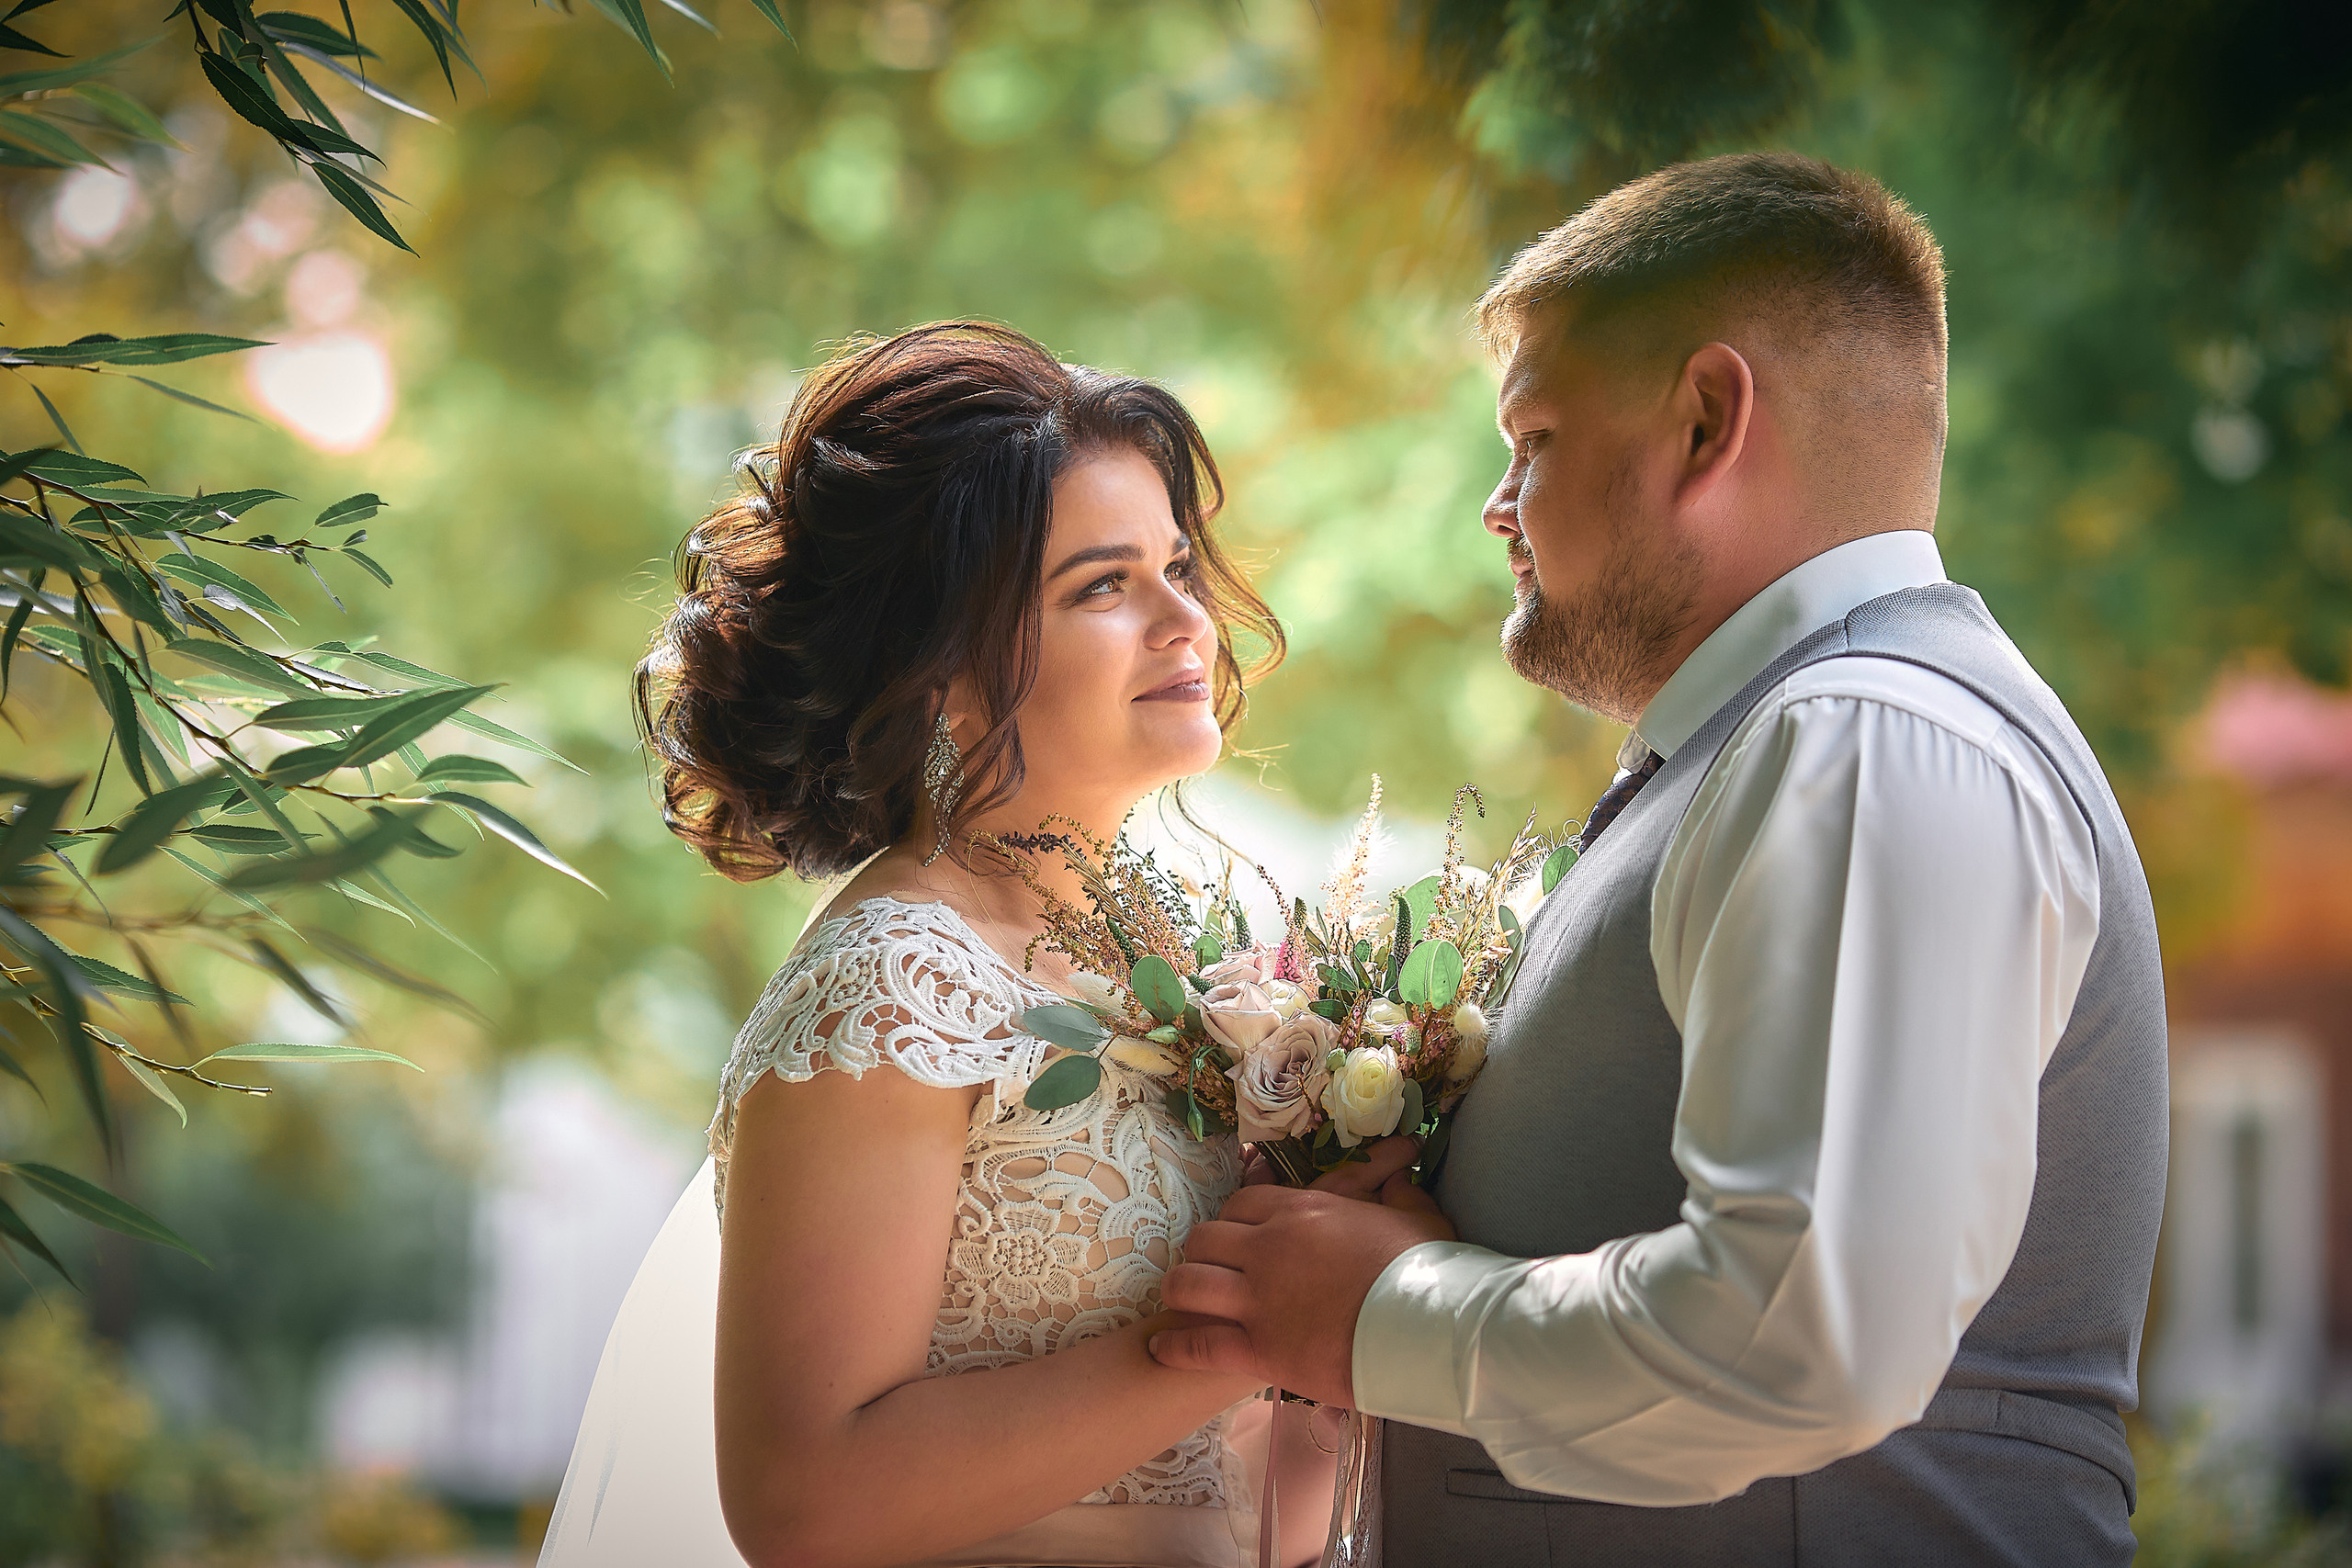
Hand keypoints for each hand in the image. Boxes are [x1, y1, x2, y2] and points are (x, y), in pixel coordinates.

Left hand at [1150, 1136, 1455, 1406]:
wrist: (1429, 1332)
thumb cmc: (1428, 1274)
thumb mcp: (1419, 1218)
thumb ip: (1400, 1193)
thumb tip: (1400, 1176)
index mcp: (1303, 1212)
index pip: (1242, 1203)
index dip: (1234, 1220)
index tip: (1238, 1236)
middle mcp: (1269, 1249)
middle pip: (1205, 1239)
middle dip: (1203, 1252)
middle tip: (1211, 1269)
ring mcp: (1259, 1300)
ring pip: (1189, 1284)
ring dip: (1182, 1292)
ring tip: (1180, 1303)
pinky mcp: (1259, 1349)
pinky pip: (1198, 1346)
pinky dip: (1174, 1347)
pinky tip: (1163, 1349)